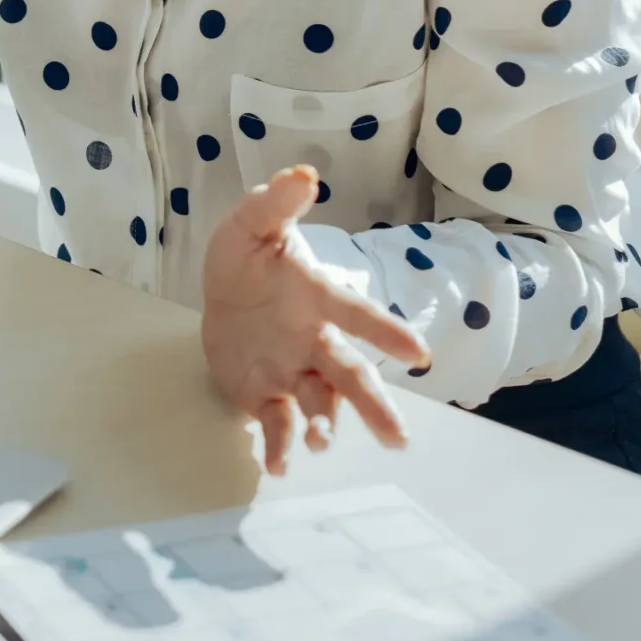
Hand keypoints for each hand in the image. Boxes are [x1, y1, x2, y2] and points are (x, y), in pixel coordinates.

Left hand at [200, 165, 431, 475]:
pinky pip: (278, 422)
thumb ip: (277, 203)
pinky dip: (280, 444)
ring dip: (325, 424)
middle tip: (398, 438)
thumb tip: (303, 175)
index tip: (418, 353)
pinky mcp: (266, 394)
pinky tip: (278, 465)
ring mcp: (293, 371)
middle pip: (351, 374)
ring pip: (321, 402)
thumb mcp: (253, 223)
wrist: (221, 293)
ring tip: (321, 442)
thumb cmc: (249, 257)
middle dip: (373, 404)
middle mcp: (315, 340)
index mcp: (319, 297)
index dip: (387, 331)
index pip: (358, 314)